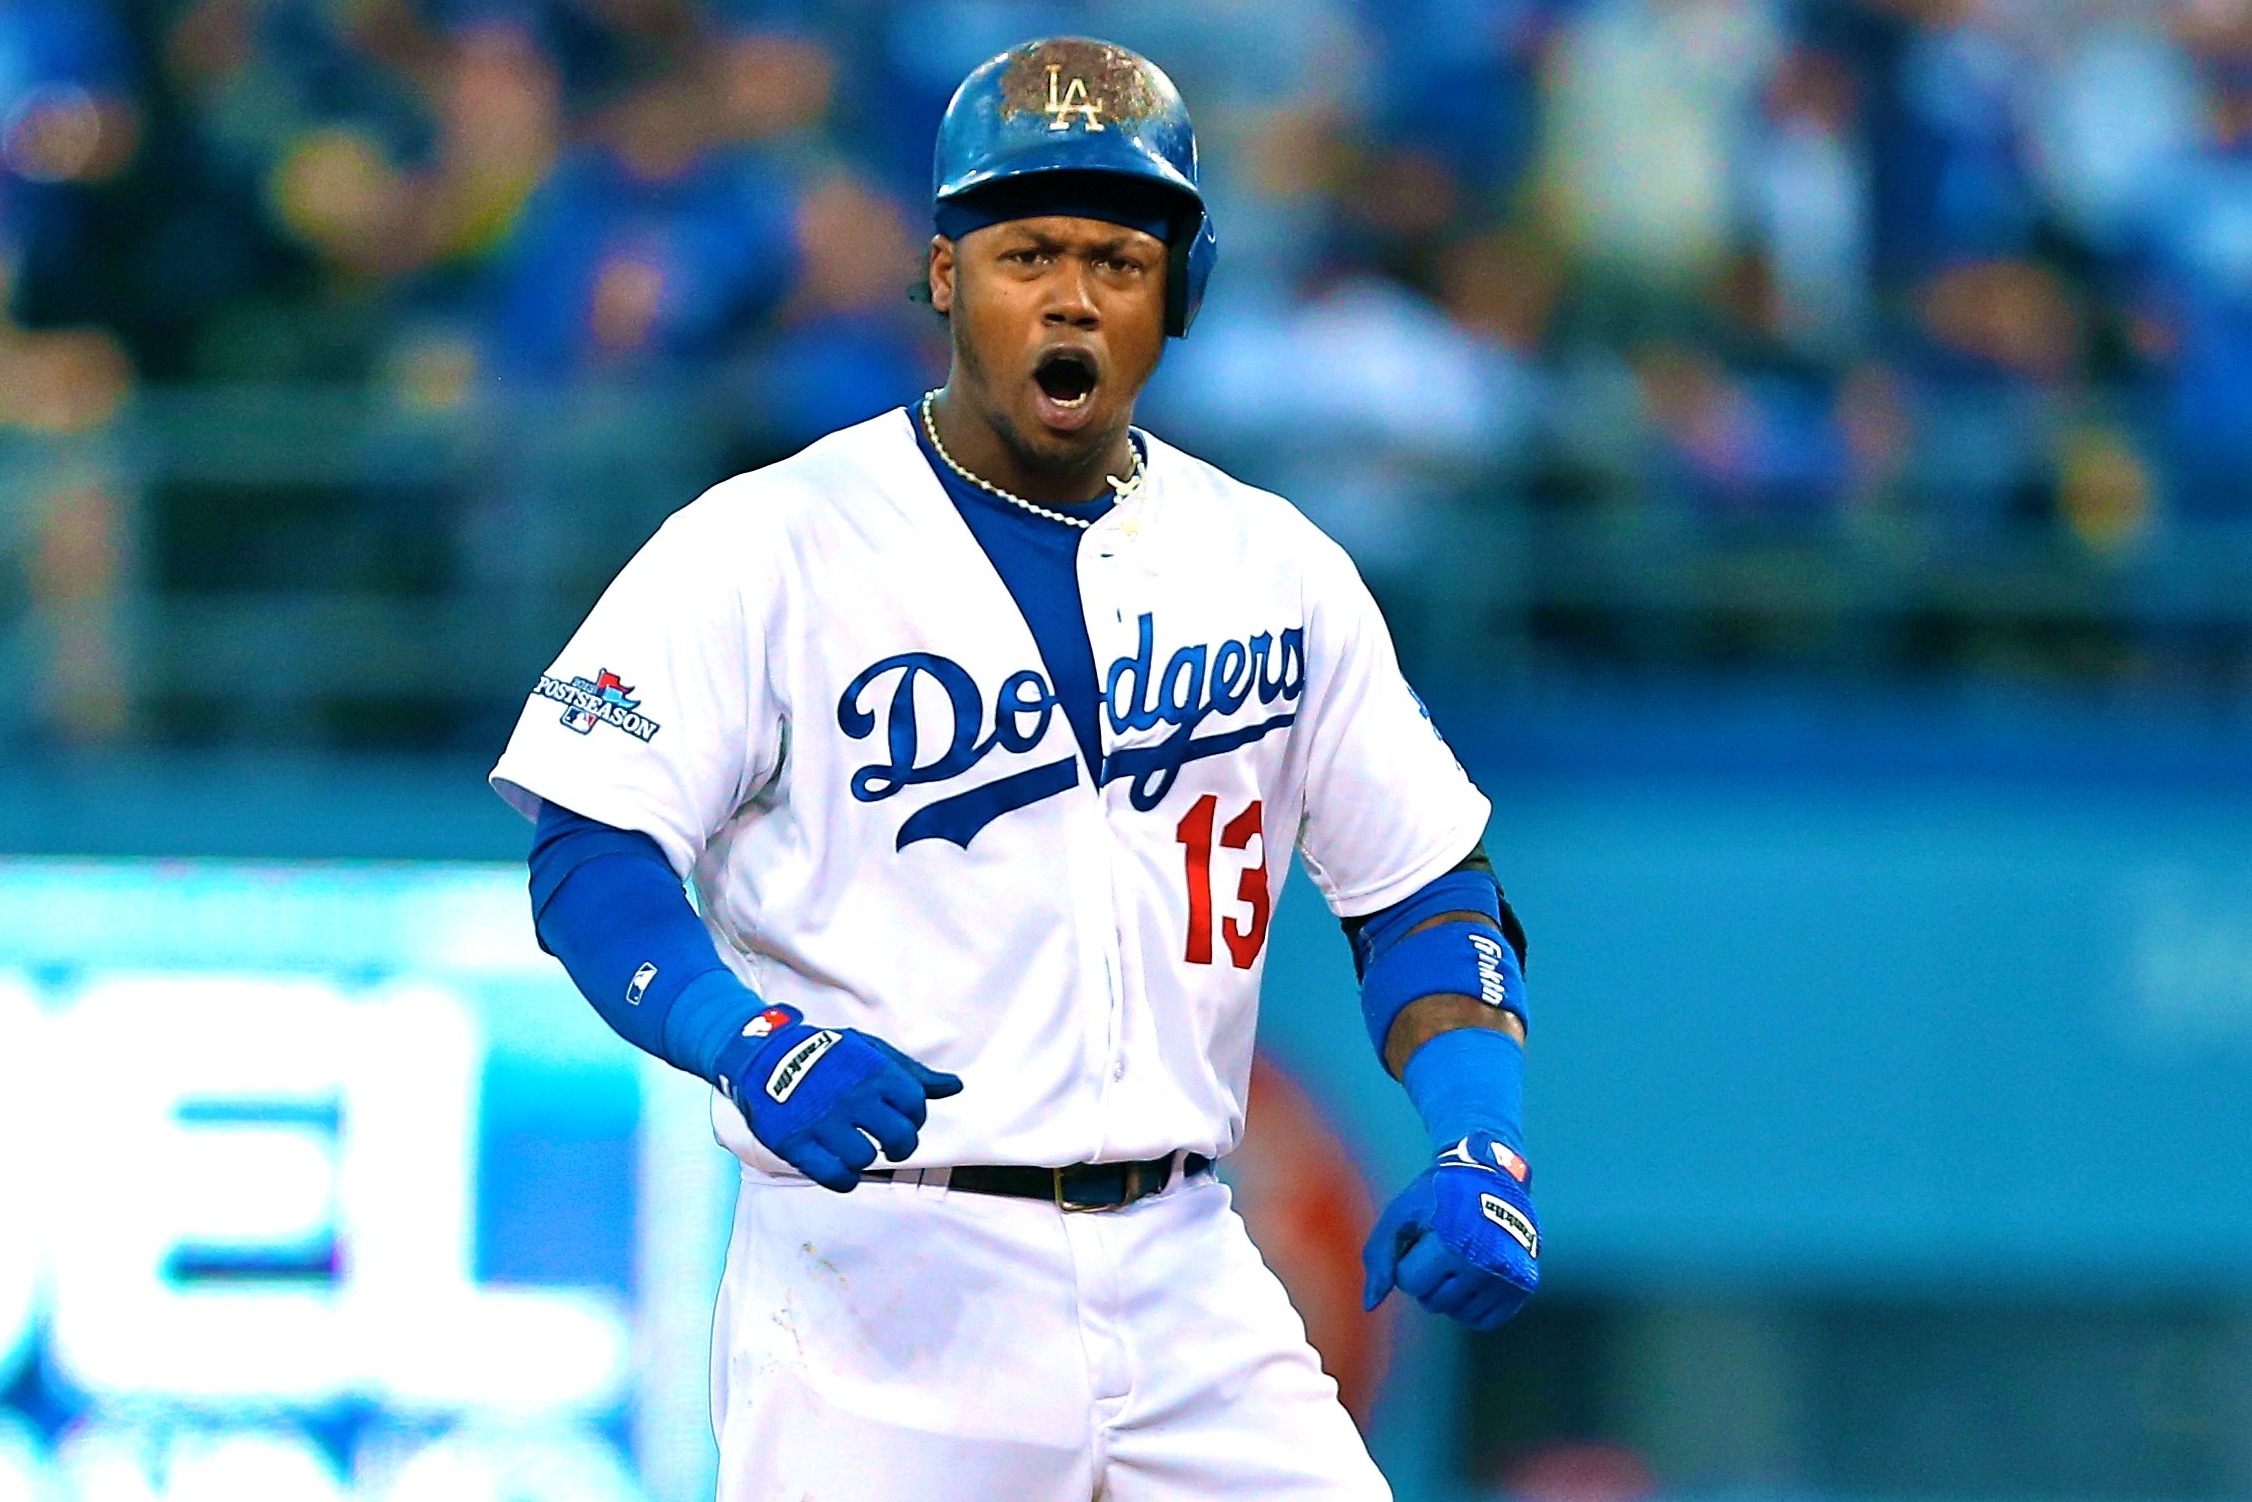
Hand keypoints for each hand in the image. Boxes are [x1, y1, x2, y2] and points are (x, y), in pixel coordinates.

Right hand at [715, 1006, 963, 1191]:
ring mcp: (824, 1121)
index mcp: (875, 1072)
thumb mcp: (871, 1051)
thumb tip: (954, 1086)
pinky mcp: (797, 1142)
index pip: (916, 1107)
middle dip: (900, 1146)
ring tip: (854, 1146)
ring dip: (865, 1159)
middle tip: (888, 1143)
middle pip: (900, 1138)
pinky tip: (842, 1169)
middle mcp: (854, 1096)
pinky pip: (835, 1177)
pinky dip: (845, 1180)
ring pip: (866, 1159)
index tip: (900, 1118)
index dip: (913, 1118)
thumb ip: (913, 1073)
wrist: (765, 1055)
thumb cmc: (825, 1054)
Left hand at [1361, 1132, 1538, 1331]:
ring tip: (1456, 1259)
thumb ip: (1379, 1257)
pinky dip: (1472, 1306)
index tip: (1419, 1241)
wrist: (1492, 1176)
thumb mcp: (1401, 1214)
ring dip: (1449, 1294)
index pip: (1409, 1282)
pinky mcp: (1524, 1285)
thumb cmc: (1439, 1196)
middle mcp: (1485, 1266)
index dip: (1406, 1261)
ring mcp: (1508, 1278)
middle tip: (1439, 1247)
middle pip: (1432, 1302)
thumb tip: (1371, 1304)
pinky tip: (1470, 1279)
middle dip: (1428, 1278)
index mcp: (1453, 1244)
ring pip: (1457, 1315)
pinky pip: (1485, 1320)